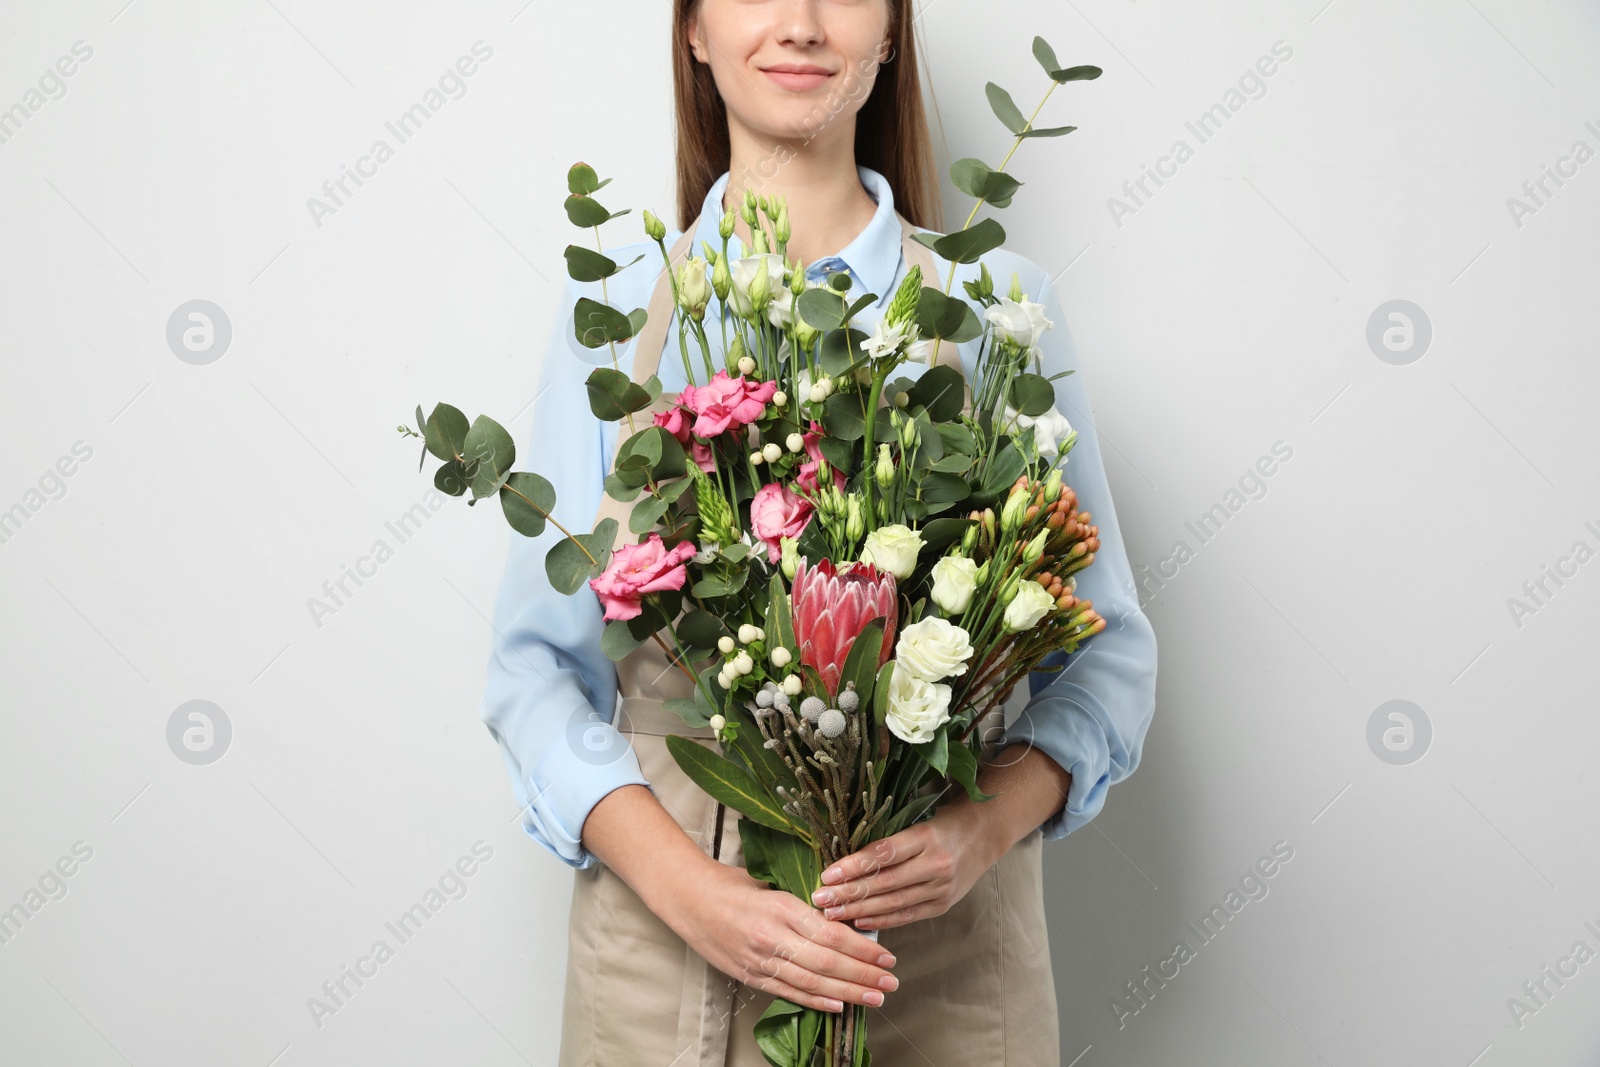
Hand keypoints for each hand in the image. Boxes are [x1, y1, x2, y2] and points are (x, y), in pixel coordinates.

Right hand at [660, 859, 901, 1013]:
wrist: (686, 897)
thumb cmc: (731, 884)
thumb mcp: (772, 883)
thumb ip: (805, 903)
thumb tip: (844, 917)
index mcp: (781, 907)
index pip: (831, 934)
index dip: (862, 949)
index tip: (887, 956)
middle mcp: (771, 937)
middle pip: (826, 962)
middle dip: (863, 976)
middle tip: (891, 983)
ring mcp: (759, 960)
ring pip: (811, 982)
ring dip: (847, 993)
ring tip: (874, 998)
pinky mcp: (748, 975)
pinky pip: (788, 992)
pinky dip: (815, 1001)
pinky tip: (838, 1006)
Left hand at [807, 803, 998, 932]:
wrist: (983, 836)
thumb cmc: (941, 825)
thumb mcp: (916, 822)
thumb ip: (887, 841)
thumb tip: (844, 860)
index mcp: (925, 836)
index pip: (882, 854)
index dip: (852, 866)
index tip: (826, 875)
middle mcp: (935, 864)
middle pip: (884, 882)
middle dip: (849, 893)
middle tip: (820, 899)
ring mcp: (941, 887)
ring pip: (893, 903)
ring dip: (859, 911)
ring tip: (832, 913)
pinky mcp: (943, 904)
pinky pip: (907, 916)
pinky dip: (882, 921)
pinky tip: (859, 923)